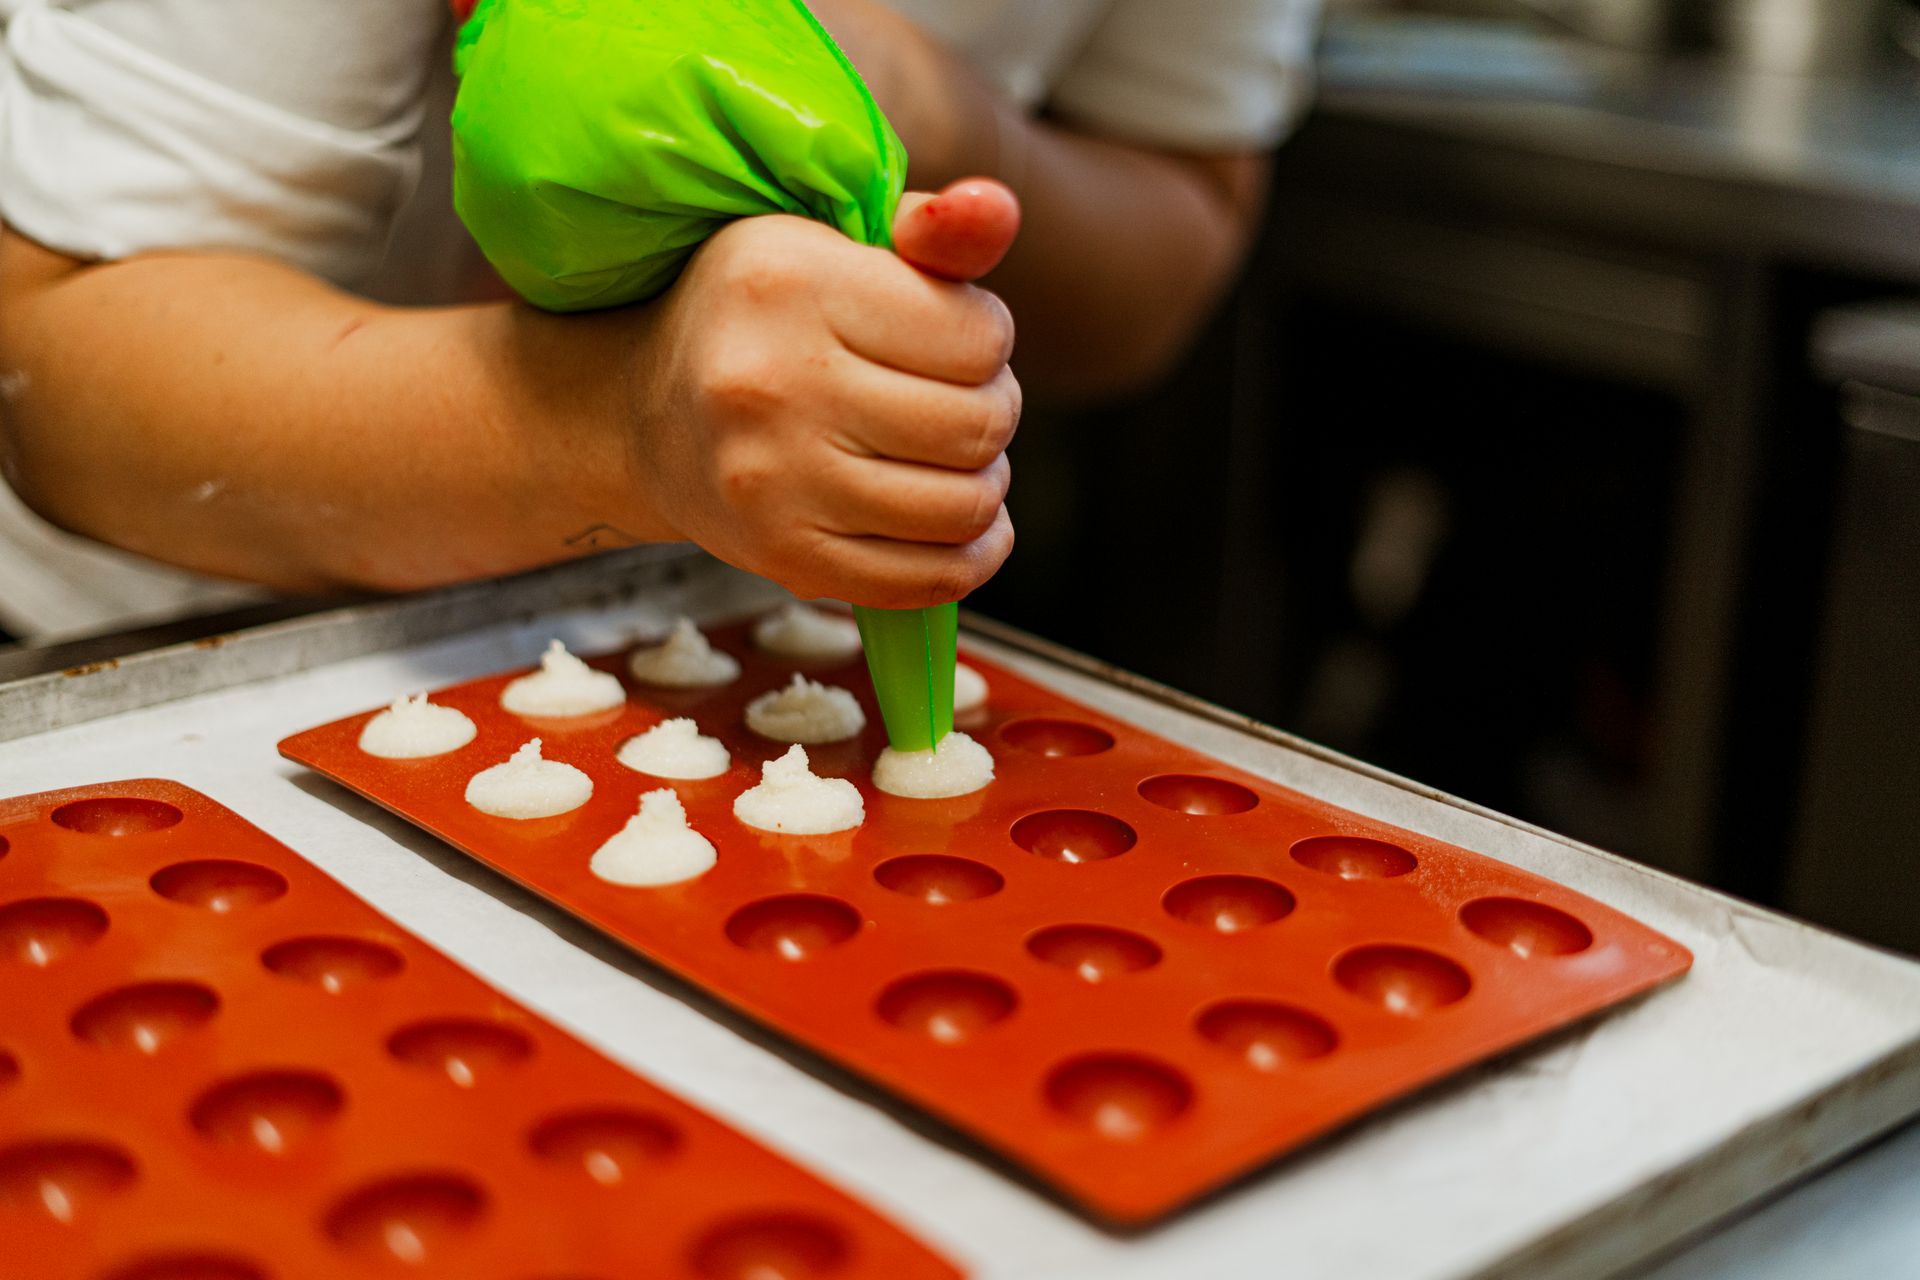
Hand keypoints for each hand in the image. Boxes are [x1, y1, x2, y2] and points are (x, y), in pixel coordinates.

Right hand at [629, 180, 1021, 608]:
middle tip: (957, 401)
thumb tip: (998, 208)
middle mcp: (773, 384)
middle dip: (993, 411)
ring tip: (949, 457)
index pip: (977, 337)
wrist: (639, 414)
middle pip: (979, 425)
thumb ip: (930, 229)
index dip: (988, 337)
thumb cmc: (761, 319)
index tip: (952, 336)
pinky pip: (931, 579)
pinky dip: (971, 555)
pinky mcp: (783, 558)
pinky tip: (957, 523)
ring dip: (984, 483)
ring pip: (965, 506)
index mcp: (790, 283)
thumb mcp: (831, 242)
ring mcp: (773, 483)